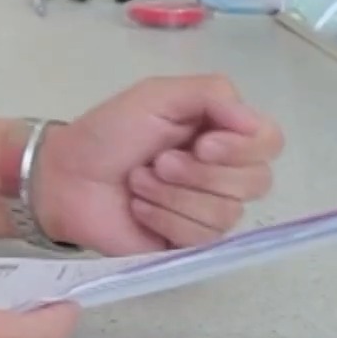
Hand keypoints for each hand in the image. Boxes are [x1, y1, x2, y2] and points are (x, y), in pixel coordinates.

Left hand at [34, 74, 283, 254]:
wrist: (66, 177)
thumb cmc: (108, 132)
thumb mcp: (157, 96)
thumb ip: (211, 94)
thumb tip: (255, 123)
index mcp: (221, 132)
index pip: (270, 142)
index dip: (244, 147)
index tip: (203, 144)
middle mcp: (224, 172)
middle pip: (256, 181)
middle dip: (199, 173)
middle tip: (157, 162)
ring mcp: (208, 210)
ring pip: (227, 212)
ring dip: (173, 194)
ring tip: (139, 181)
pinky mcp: (189, 243)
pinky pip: (201, 236)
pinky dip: (163, 216)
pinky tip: (138, 207)